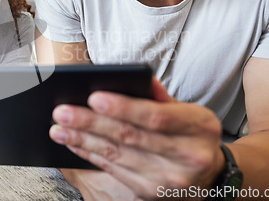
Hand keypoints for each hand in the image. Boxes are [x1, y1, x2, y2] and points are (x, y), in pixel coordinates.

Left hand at [50, 78, 223, 199]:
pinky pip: (114, 170)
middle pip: (130, 137)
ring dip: (83, 140)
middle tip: (63, 112)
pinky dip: (91, 154)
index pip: (156, 117)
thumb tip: (140, 79)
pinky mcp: (151, 192)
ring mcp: (169, 179)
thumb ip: (163, 97)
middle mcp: (187, 156)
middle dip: (92, 123)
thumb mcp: (189, 111)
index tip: (94, 97)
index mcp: (199, 127)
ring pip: (117, 155)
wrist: (210, 175)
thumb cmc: (193, 134)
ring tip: (59, 128)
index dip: (124, 107)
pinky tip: (74, 143)